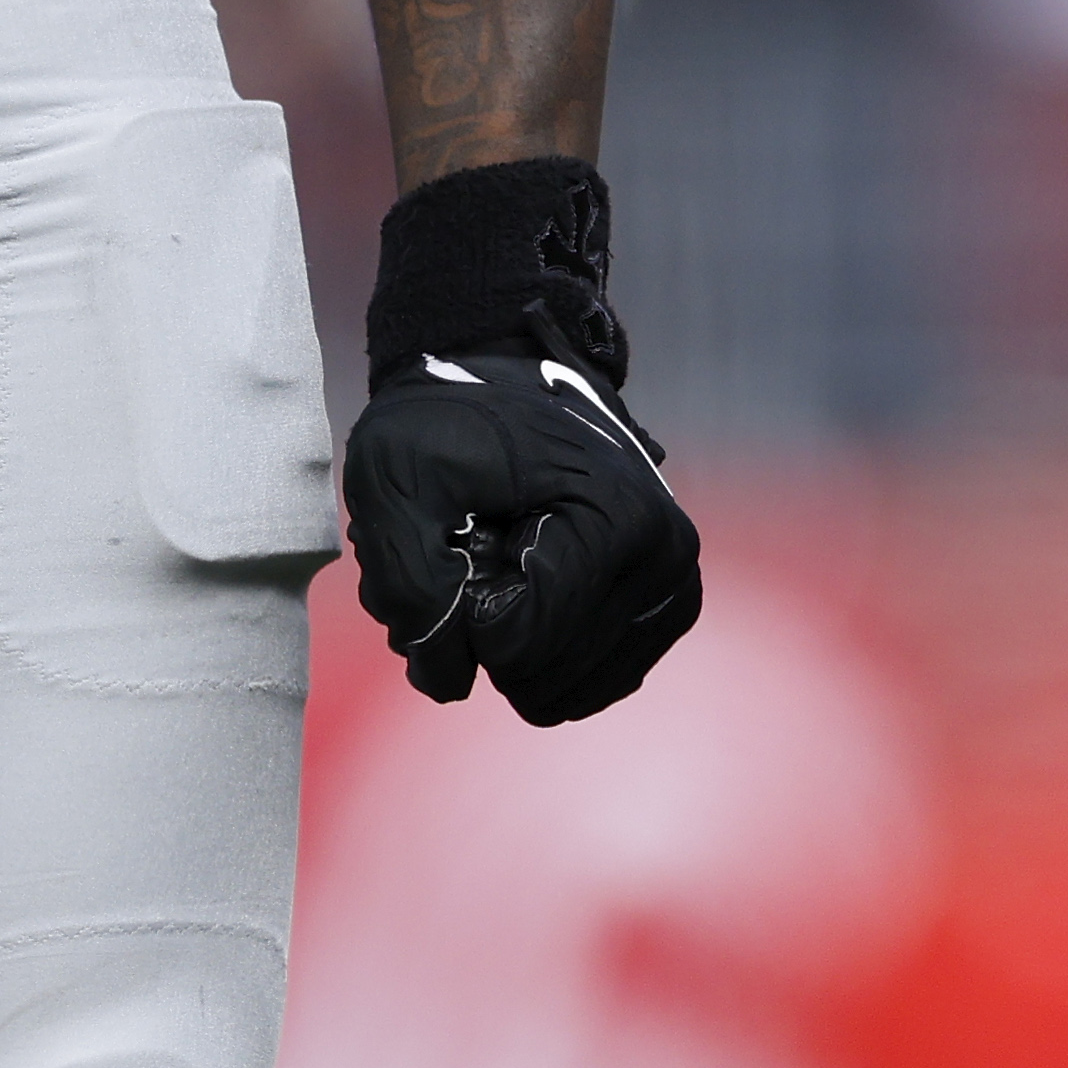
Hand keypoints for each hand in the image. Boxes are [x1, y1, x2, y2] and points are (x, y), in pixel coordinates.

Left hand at [338, 156, 700, 725]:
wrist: (505, 374)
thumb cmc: (447, 418)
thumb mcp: (393, 477)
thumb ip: (407, 584)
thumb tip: (449, 677)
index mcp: (617, 515)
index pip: (517, 641)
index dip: (458, 610)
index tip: (459, 535)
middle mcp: (666, 556)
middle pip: (538, 678)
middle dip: (483, 628)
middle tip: (473, 545)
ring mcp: (674, 586)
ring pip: (559, 693)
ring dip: (507, 641)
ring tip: (497, 558)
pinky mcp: (664, 609)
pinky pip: (586, 687)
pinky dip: (537, 652)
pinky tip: (524, 584)